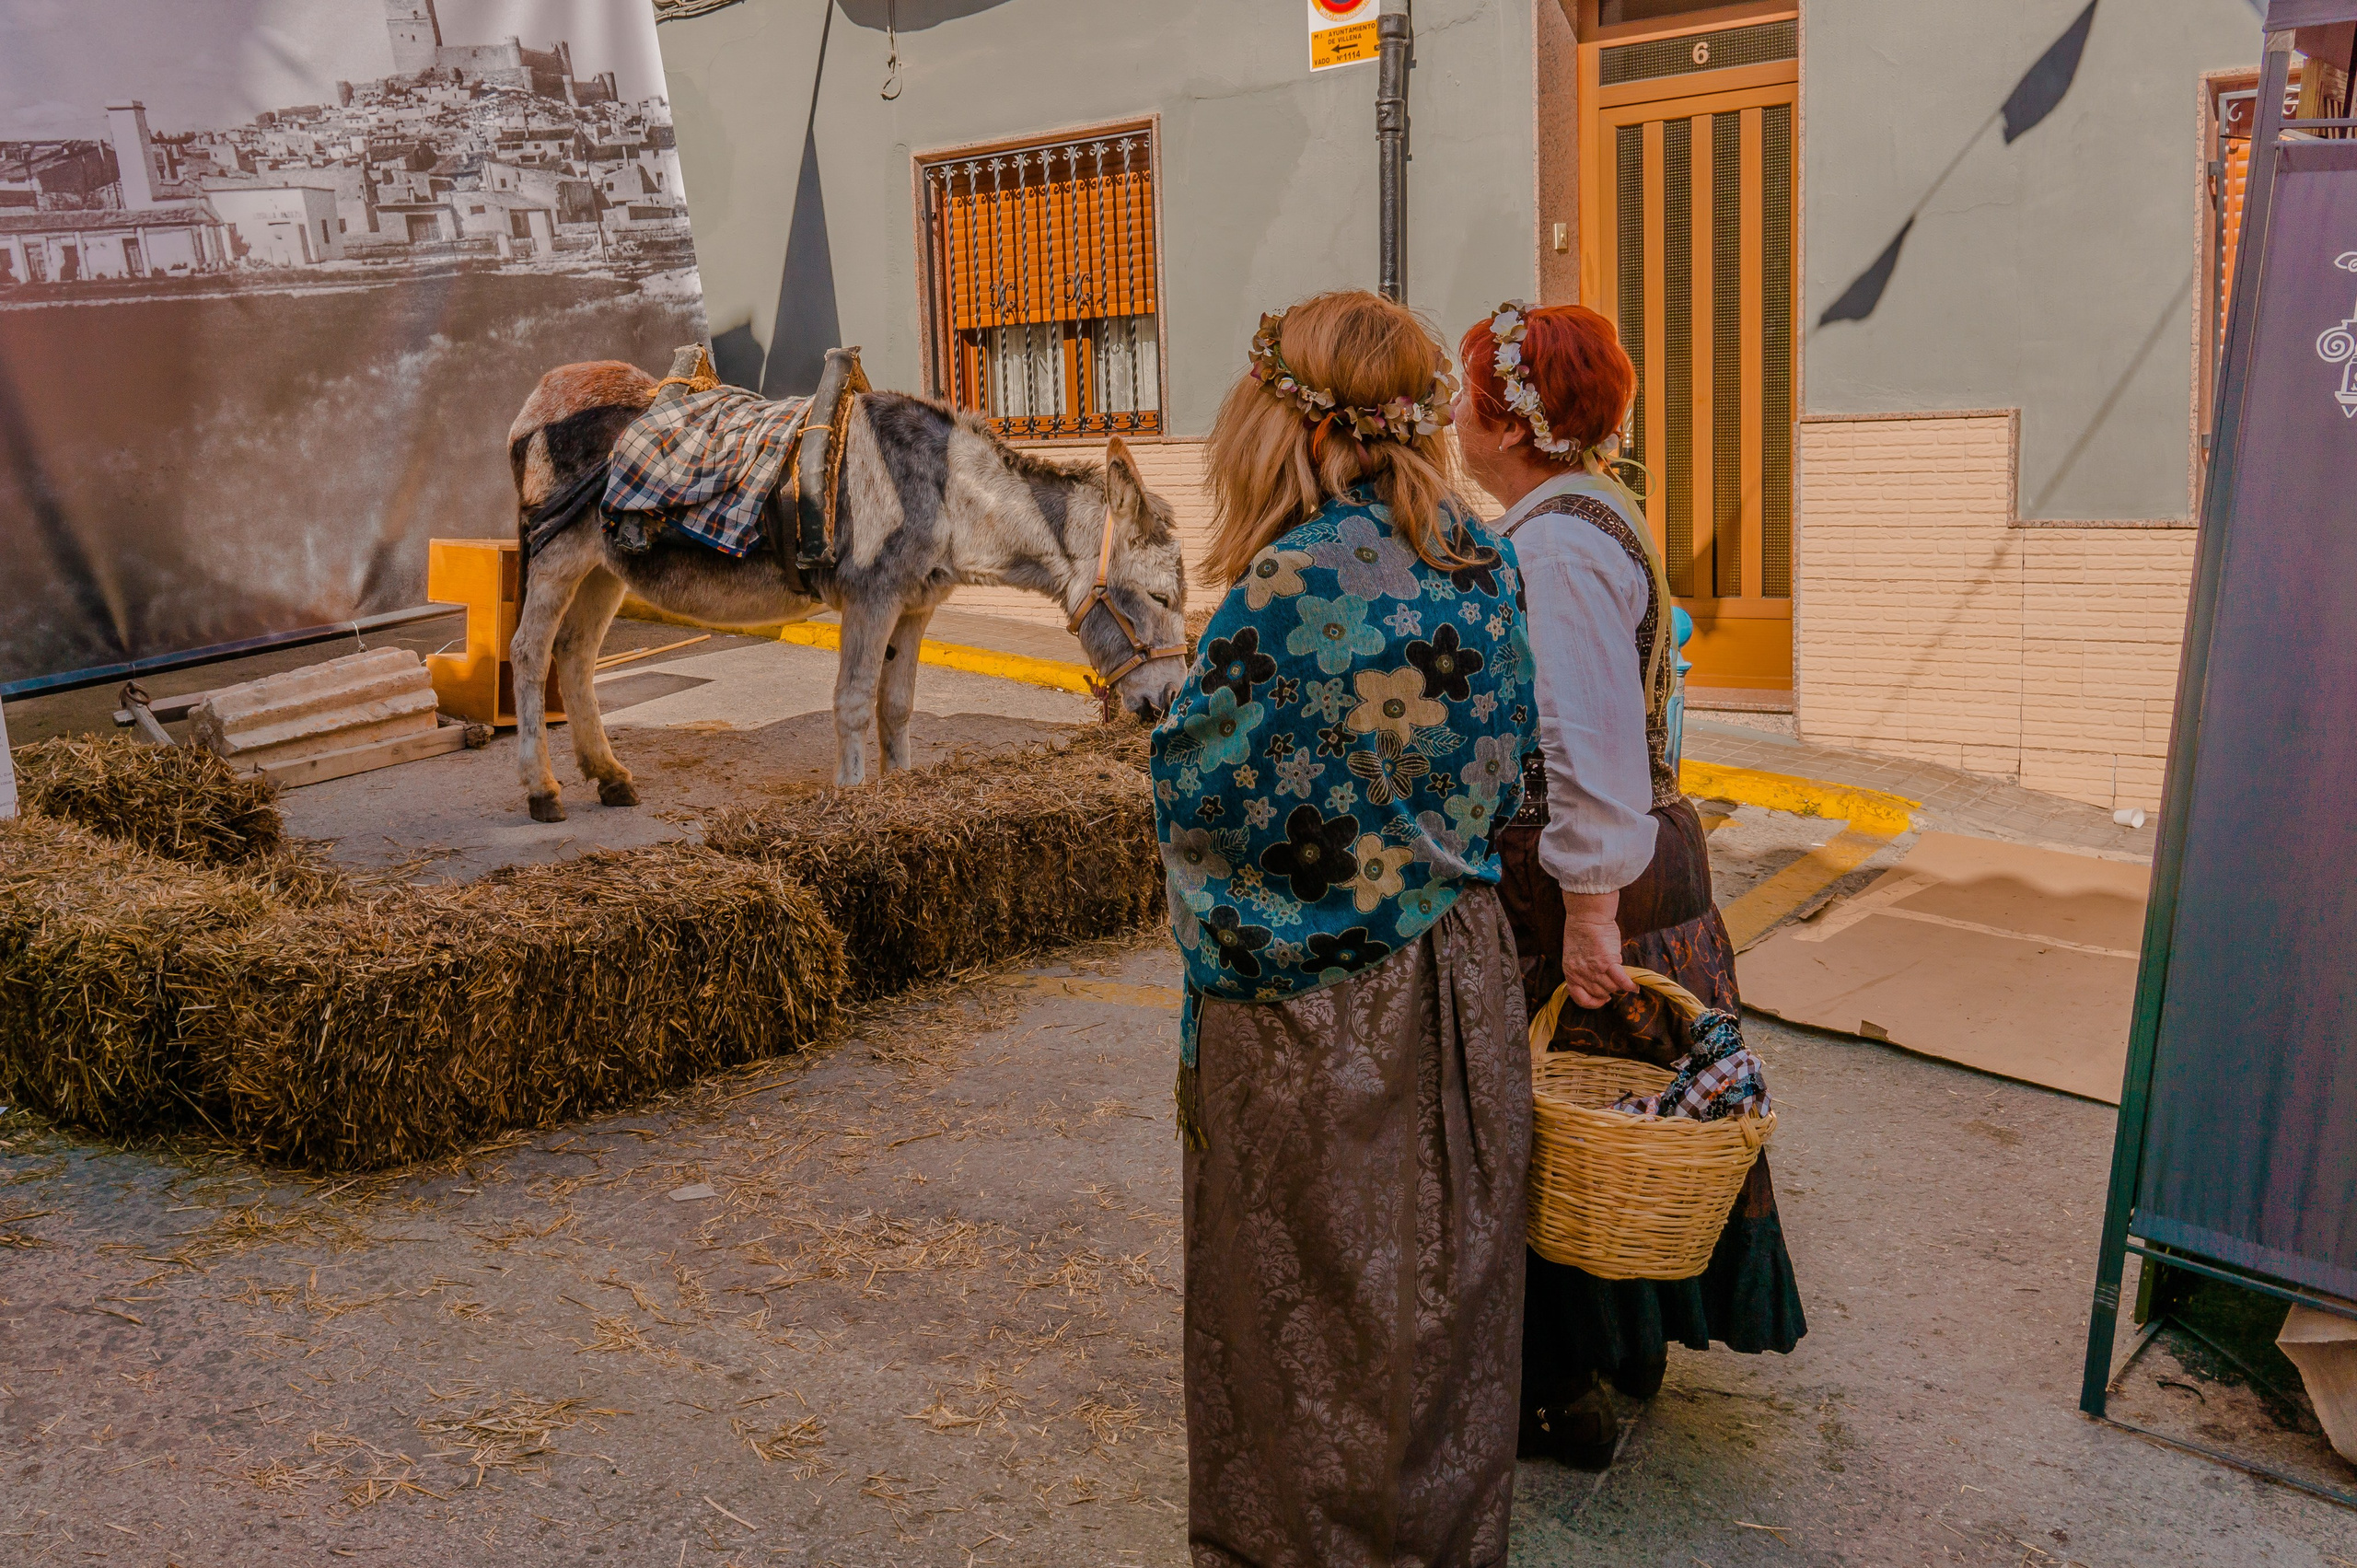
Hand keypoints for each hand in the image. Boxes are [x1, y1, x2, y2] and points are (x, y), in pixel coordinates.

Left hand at [1560, 889, 1633, 1009]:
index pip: (1580, 998)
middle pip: (1599, 993)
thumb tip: (1599, 981)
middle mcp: (1581, 974)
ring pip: (1611, 988)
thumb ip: (1584, 970)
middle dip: (1608, 991)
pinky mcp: (1608, 961)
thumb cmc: (1581, 932)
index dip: (1592, 1002)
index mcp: (1570, 973)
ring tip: (1624, 981)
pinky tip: (1634, 986)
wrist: (1586, 916)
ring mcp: (1594, 969)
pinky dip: (1629, 984)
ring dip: (1618, 986)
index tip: (1601, 999)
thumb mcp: (1575, 956)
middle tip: (1614, 985)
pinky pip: (1621, 979)